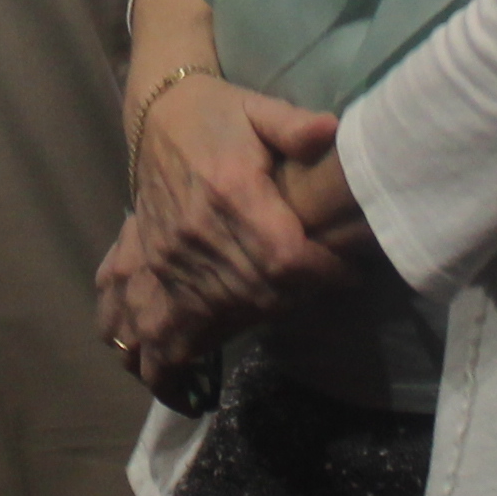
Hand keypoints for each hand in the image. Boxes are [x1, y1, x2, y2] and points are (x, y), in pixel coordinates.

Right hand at [92, 75, 348, 389]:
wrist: (157, 114)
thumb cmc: (218, 113)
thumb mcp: (260, 108)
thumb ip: (295, 125)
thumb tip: (331, 132)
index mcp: (230, 192)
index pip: (284, 257)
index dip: (322, 274)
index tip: (348, 274)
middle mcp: (197, 232)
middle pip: (257, 294)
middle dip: (297, 301)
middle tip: (320, 292)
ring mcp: (167, 256)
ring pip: (215, 315)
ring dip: (252, 326)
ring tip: (279, 319)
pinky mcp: (149, 267)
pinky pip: (157, 321)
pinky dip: (170, 356)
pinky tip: (182, 387)